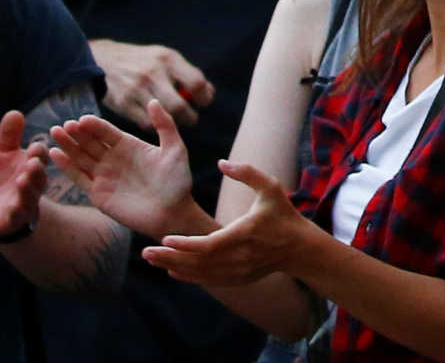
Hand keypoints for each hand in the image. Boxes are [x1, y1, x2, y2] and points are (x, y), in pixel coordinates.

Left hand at [0, 109, 48, 242]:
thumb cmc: (1, 176)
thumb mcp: (1, 153)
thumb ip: (8, 135)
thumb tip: (15, 112)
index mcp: (32, 164)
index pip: (40, 156)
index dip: (37, 152)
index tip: (34, 148)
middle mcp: (32, 183)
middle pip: (39, 175)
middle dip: (36, 170)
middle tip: (32, 164)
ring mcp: (24, 201)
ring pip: (30, 195)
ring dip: (28, 188)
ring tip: (22, 180)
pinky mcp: (12, 218)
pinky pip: (17, 216)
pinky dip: (16, 212)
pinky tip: (12, 208)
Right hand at [51, 99, 199, 239]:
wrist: (173, 213)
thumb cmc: (177, 181)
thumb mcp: (174, 149)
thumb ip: (164, 125)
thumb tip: (153, 101)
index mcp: (128, 146)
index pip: (106, 131)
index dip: (93, 125)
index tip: (81, 119)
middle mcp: (113, 159)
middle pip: (89, 142)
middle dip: (75, 134)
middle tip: (62, 126)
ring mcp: (104, 176)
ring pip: (81, 157)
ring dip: (67, 146)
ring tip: (54, 134)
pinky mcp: (98, 194)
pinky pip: (79, 177)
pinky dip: (66, 167)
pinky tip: (55, 155)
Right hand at [88, 39, 214, 127]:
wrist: (101, 59)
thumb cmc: (141, 61)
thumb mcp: (164, 57)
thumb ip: (186, 73)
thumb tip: (209, 93)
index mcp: (168, 59)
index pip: (196, 83)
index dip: (204, 97)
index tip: (203, 102)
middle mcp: (153, 73)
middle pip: (180, 105)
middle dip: (190, 116)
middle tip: (191, 118)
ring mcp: (136, 88)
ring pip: (164, 116)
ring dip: (174, 123)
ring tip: (175, 120)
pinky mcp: (123, 103)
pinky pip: (145, 123)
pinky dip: (154, 125)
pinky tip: (155, 119)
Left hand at [145, 161, 308, 285]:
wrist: (299, 248)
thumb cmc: (283, 214)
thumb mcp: (271, 187)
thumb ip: (247, 172)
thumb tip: (221, 162)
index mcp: (244, 234)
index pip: (209, 245)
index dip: (186, 244)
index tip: (166, 238)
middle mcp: (239, 257)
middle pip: (198, 263)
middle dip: (170, 258)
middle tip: (146, 252)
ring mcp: (237, 272)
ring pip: (200, 274)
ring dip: (174, 267)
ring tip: (152, 259)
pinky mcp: (237, 279)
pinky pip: (207, 281)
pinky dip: (188, 277)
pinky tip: (171, 270)